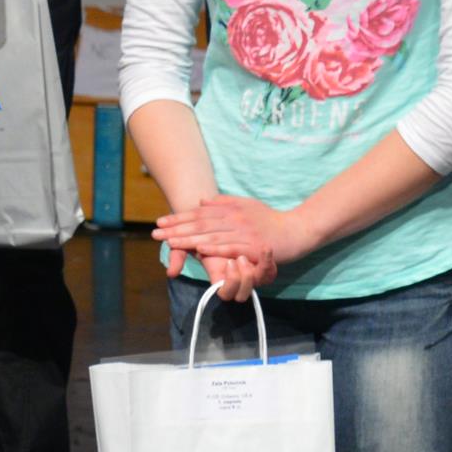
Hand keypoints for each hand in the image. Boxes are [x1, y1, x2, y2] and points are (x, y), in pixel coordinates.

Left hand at [152, 193, 293, 290]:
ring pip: (211, 236)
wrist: (296, 230)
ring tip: (170, 242)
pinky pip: (231, 247)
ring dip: (189, 239)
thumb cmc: (270, 220)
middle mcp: (234, 218)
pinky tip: (199, 249)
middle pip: (200, 224)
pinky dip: (215, 248)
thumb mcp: (246, 206)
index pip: (199, 214)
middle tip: (155, 233)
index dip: (178, 218)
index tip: (159, 222)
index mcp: (230, 209)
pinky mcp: (253, 245)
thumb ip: (223, 202)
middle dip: (176, 229)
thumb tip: (201, 201)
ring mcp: (244, 232)